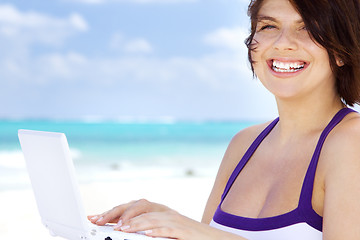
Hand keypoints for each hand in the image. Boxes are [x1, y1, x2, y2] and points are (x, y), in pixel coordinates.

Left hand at [88, 199, 244, 239]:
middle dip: (117, 212)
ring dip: (132, 222)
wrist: (212, 239)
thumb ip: (146, 228)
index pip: (132, 206)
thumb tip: (121, 230)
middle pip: (138, 205)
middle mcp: (164, 211)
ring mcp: (173, 219)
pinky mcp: (181, 230)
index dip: (113, 210)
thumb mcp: (163, 230)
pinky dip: (152, 229)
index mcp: (158, 209)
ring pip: (150, 216)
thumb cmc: (186, 236)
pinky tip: (141, 233)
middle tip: (99, 220)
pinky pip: (165, 228)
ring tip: (118, 229)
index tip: (96, 217)